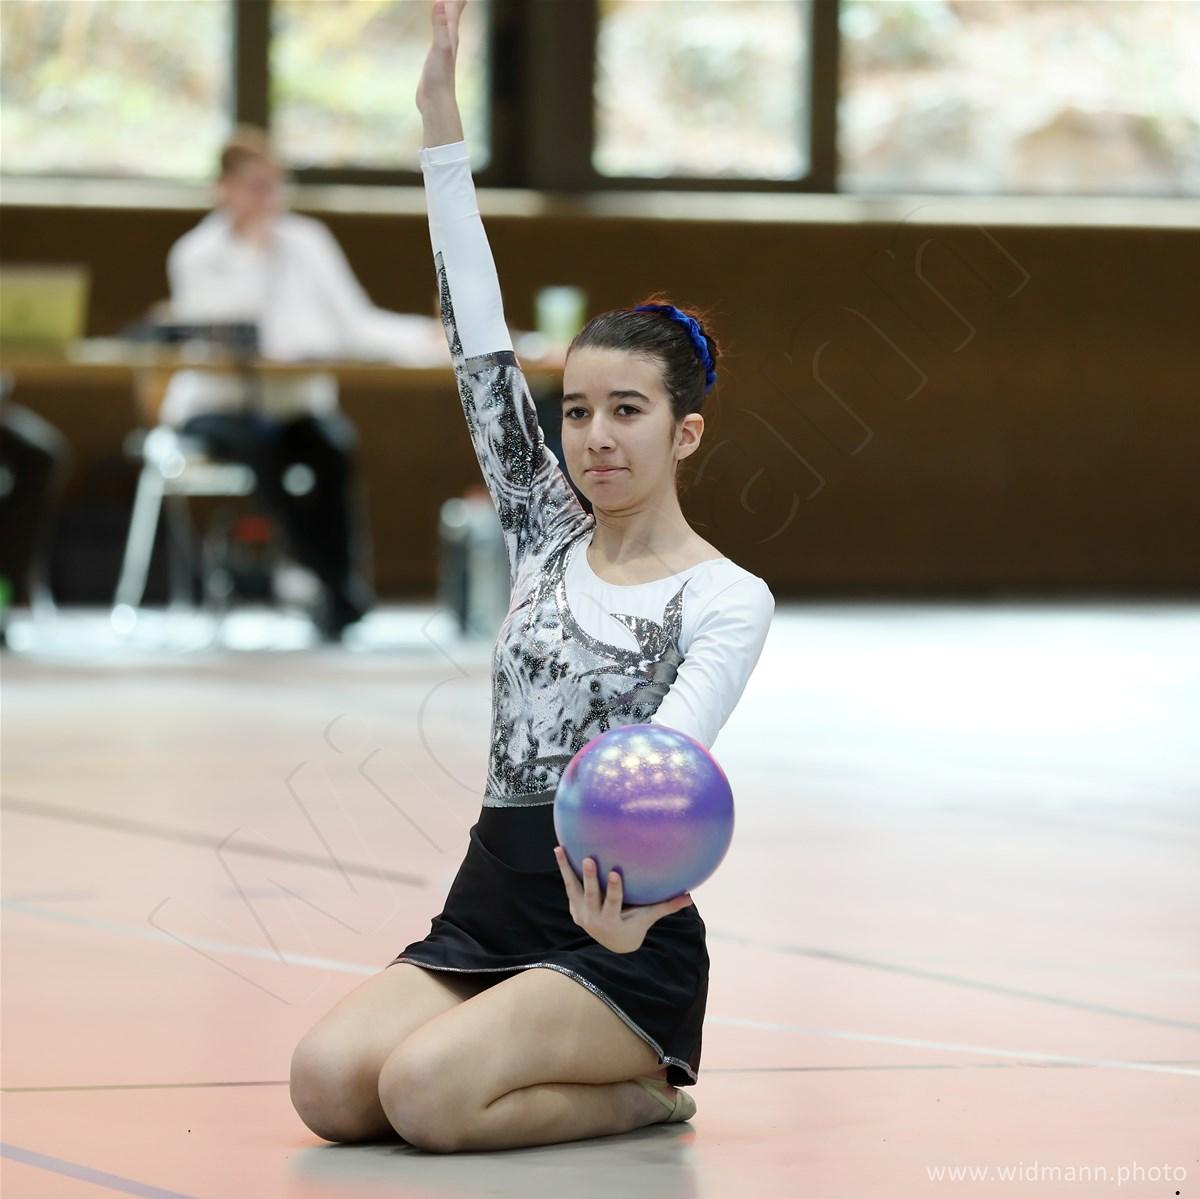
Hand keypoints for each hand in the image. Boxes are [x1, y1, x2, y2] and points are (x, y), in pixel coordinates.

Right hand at [417, 0, 465, 145]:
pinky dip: (439, 29)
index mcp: (452, 37)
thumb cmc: (439, 77)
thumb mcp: (440, 47)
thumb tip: (440, 2)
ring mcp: (443, 51)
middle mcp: (450, 42)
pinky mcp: (436, 59)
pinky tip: (440, 33)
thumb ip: (440, 25)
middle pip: (454, 17)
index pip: (454, 10)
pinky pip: (439, 37)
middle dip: (456, 3)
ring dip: (449, 15)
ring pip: (448, 26)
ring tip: (449, 7)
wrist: (437, 102)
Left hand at [554, 845, 693, 954]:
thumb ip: (665, 906)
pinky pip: (569, 885)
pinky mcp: (574, 907)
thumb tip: (690, 896)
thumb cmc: (634, 926)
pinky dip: (565, 869)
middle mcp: (593, 918)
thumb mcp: (647, 918)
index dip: (614, 889)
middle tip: (588, 859)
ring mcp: (581, 913)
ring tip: (560, 849)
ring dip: (567, 868)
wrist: (611, 944)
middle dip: (589, 878)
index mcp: (612, 921)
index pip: (612, 904)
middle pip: (591, 895)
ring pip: (573, 888)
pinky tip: (561, 850)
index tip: (615, 873)